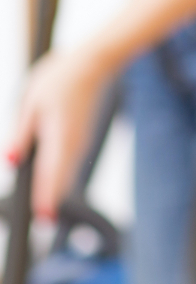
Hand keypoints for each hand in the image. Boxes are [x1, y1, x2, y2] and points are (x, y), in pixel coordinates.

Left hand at [6, 47, 109, 218]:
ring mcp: (80, 141)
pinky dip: (59, 175)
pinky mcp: (81, 138)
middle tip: (42, 221)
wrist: (96, 62)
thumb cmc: (62, 77)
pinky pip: (69, 162)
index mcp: (59, 134)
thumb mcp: (32, 101)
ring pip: (66, 172)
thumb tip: (12, 161)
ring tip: (44, 208)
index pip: (52, 172)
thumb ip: (22, 133)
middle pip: (61, 178)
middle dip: (50, 199)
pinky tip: (50, 181)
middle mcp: (74, 142)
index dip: (46, 197)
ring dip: (54, 188)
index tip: (43, 219)